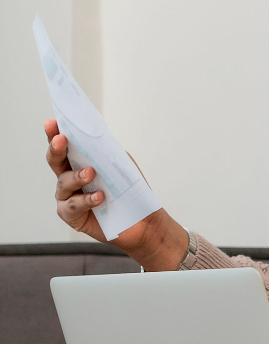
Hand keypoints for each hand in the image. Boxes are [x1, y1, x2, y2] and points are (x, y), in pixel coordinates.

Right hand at [44, 118, 188, 269]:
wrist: (141, 220)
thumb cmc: (129, 192)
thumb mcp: (121, 167)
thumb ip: (107, 153)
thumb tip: (96, 140)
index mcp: (79, 163)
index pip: (64, 146)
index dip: (55, 134)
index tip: (52, 122)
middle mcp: (69, 178)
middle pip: (55, 161)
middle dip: (56, 149)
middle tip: (61, 140)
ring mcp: (68, 197)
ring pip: (64, 183)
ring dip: (77, 176)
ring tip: (91, 173)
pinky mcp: (71, 215)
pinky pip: (73, 205)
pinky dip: (87, 199)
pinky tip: (99, 197)